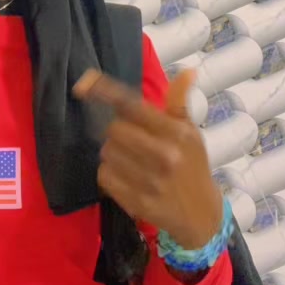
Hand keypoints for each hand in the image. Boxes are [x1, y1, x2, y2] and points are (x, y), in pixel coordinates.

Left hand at [75, 69, 221, 249]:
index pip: (132, 106)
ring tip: (130, 160)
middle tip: (129, 140)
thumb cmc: (192, 166)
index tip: (83, 83)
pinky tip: (125, 177)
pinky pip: (104, 177)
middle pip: (113, 129)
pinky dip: (109, 174)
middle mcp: (164, 155)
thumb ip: (179, 102)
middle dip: (116, 132)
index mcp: (176, 133)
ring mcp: (150, 181)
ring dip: (112, 153)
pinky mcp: (137, 202)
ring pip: (106, 153)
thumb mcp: (190, 133)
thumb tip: (188, 71)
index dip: (105, 92)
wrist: (201, 214)